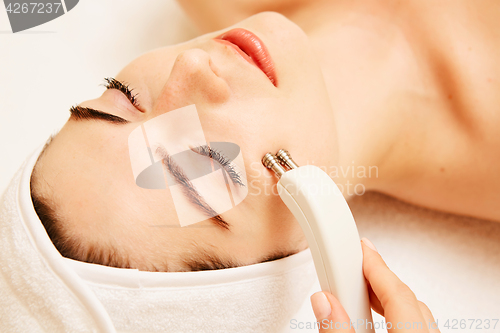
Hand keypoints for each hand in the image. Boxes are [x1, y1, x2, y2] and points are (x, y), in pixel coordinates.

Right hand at [310, 238, 439, 331]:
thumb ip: (338, 330)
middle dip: (379, 279)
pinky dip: (399, 317)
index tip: (360, 246)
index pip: (396, 291)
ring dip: (389, 300)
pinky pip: (418, 328)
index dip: (375, 265)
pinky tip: (380, 321)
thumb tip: (324, 302)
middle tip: (356, 264)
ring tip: (362, 294)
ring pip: (417, 314)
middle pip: (408, 299)